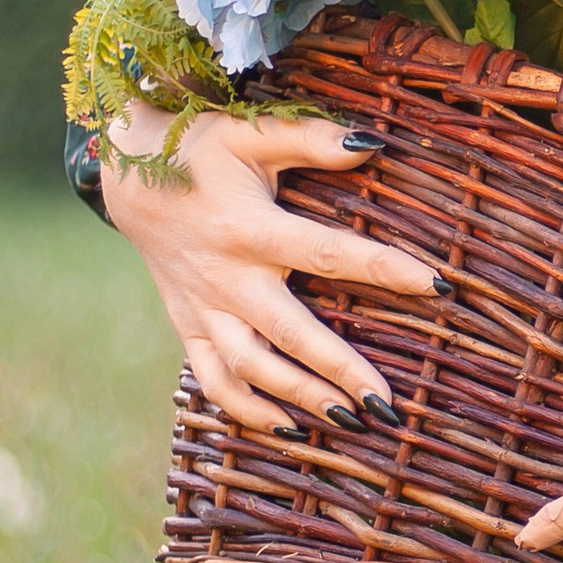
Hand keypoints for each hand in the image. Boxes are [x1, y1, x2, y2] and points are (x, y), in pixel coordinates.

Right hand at [99, 101, 445, 434]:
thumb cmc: (200, 149)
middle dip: (337, 369)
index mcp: (250, 227)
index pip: (328, 252)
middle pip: (288, 331)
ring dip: (299, 398)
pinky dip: (246, 409)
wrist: (125, 177)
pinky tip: (289, 430)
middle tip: (385, 402)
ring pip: (251, 365)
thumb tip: (372, 147)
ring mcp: (203, 307)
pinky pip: (212, 378)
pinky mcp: (187, 325)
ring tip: (351, 422)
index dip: (384, 268)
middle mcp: (227, 275)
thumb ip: (311, 140)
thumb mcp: (251, 132)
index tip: (437, 284)